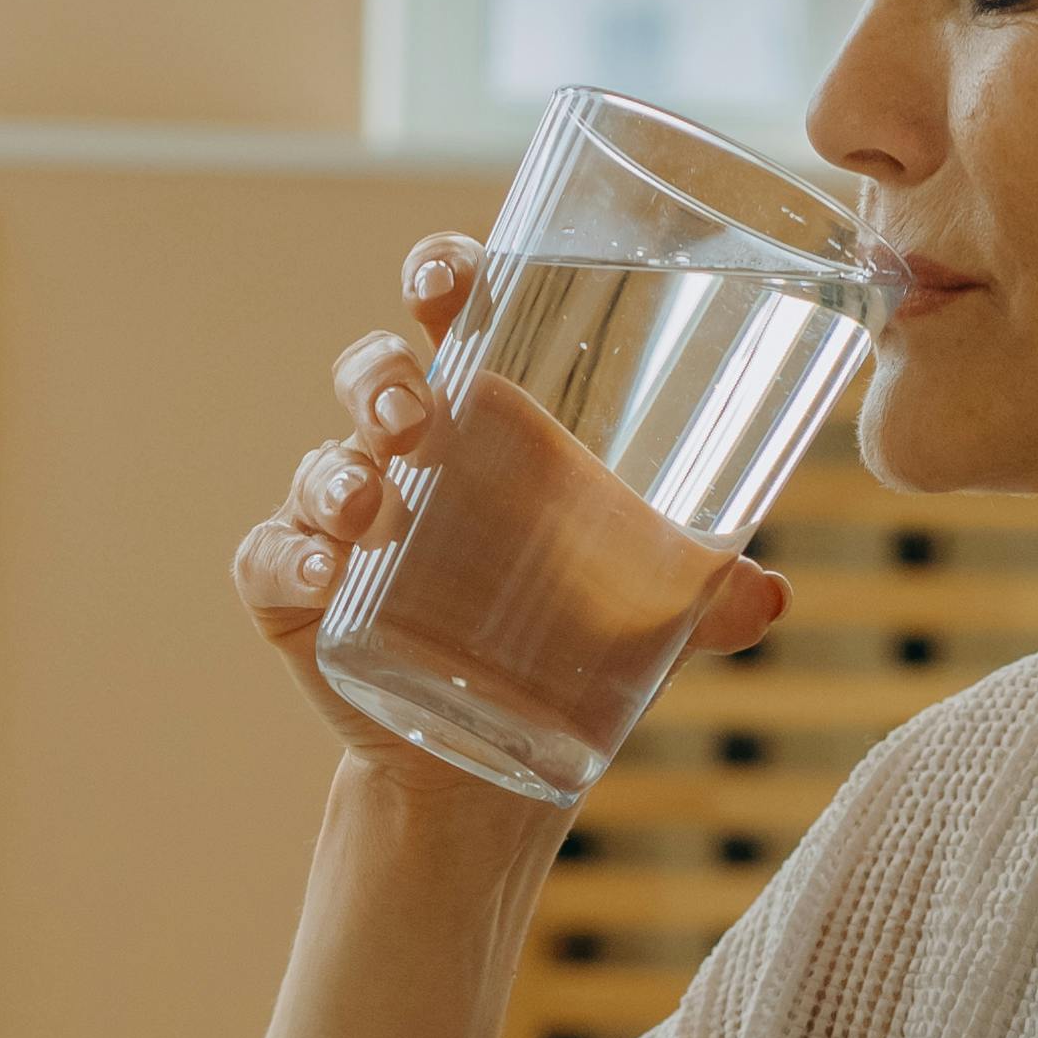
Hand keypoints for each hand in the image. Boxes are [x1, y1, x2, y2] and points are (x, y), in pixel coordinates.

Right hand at [233, 237, 788, 761]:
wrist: (490, 762)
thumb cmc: (568, 638)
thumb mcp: (646, 611)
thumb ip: (706, 596)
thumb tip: (766, 596)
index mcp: (490, 418)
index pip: (456, 314)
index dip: (443, 275)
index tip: (450, 278)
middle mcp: (408, 452)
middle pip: (375, 372)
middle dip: (381, 376)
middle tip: (413, 413)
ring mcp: (346, 519)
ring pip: (323, 462)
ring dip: (336, 472)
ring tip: (370, 506)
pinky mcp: (299, 593)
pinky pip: (271, 558)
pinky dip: (289, 558)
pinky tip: (322, 571)